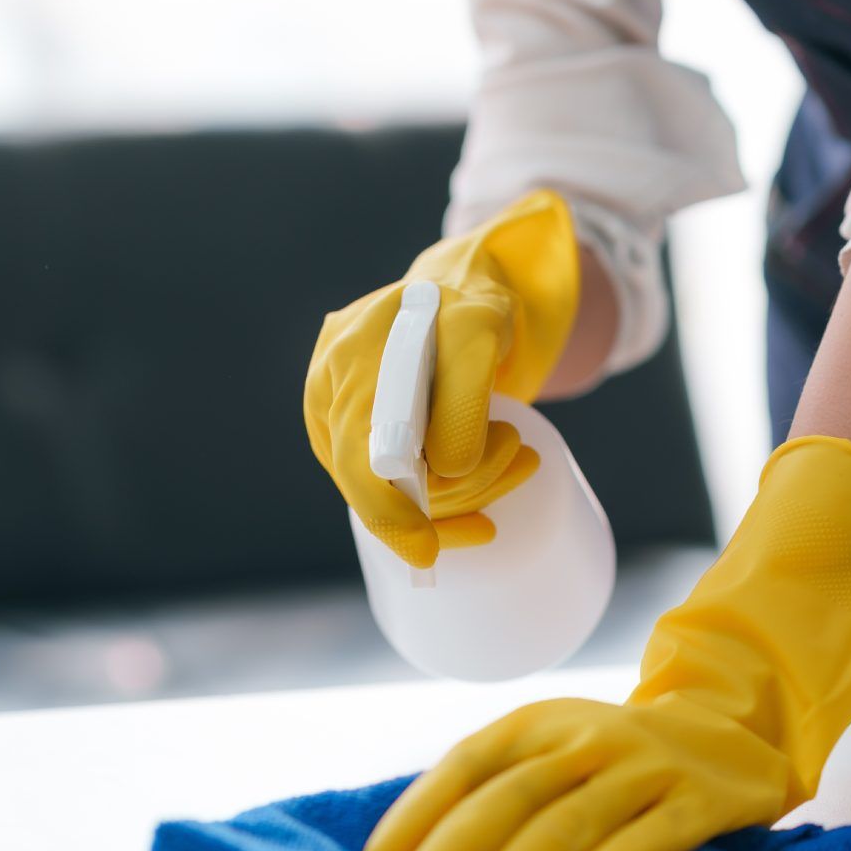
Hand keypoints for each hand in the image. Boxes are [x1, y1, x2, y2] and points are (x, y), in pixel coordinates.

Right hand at [303, 190, 578, 567]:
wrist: (453, 297)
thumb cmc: (467, 306)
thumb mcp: (479, 331)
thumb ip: (462, 396)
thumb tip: (446, 470)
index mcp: (349, 360)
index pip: (357, 455)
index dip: (388, 511)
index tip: (426, 552)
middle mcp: (329, 393)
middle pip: (380, 482)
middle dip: (458, 490)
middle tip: (522, 454)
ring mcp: (335, 421)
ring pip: (395, 493)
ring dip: (467, 490)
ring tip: (517, 450)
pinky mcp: (353, 442)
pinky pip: (397, 492)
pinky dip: (450, 500)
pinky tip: (489, 492)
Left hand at [363, 436, 850, 850]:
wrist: (726, 732)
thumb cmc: (608, 762)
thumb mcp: (547, 754)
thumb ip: (489, 794)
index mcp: (536, 726)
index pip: (468, 763)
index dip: (422, 811)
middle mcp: (586, 739)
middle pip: (517, 791)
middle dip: (461, 845)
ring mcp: (646, 767)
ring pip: (581, 812)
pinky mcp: (701, 801)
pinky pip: (662, 829)